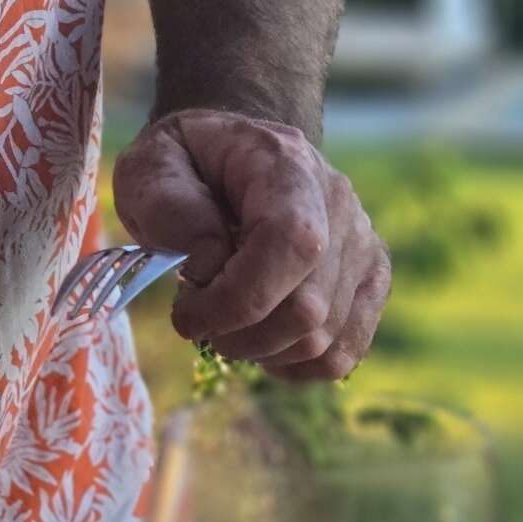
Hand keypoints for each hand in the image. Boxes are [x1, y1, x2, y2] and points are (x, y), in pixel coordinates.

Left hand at [112, 111, 390, 380]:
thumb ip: (169, 206)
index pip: (290, 243)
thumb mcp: (151, 165)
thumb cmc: (186, 164)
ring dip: (261, 352)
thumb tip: (211, 264)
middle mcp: (340, 203)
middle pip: (308, 307)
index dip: (237, 298)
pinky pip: (343, 353)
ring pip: (323, 339)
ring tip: (227, 323)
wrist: (232, 155)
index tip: (186, 314)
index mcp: (287, 165)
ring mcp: (363, 244)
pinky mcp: (371, 280)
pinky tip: (262, 342)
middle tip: (199, 319)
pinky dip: (295, 366)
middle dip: (239, 336)